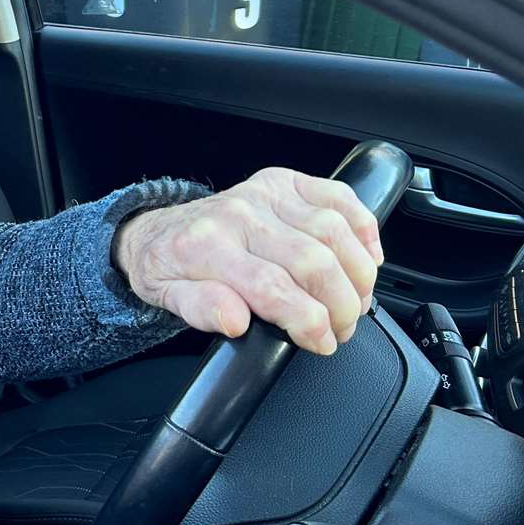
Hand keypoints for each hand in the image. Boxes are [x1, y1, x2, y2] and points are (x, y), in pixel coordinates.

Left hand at [113, 167, 383, 354]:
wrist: (156, 230)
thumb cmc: (167, 267)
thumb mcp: (166, 298)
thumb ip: (200, 309)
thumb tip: (235, 320)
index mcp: (205, 247)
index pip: (272, 287)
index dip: (309, 321)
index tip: (322, 342)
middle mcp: (238, 215)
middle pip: (312, 261)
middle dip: (340, 304)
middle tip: (341, 328)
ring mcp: (263, 195)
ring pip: (333, 230)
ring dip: (358, 273)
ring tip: (356, 302)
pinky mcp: (283, 182)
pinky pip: (338, 197)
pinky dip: (364, 227)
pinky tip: (366, 258)